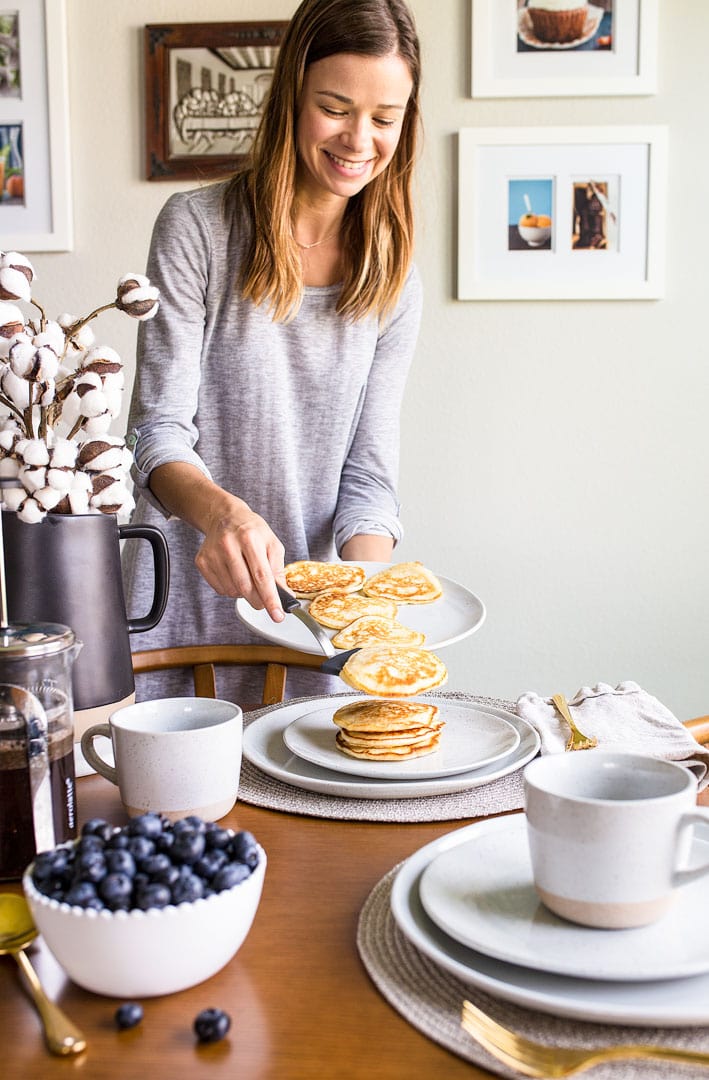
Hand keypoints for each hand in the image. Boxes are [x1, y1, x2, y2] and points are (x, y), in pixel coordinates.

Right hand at [195, 503, 285, 621]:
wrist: (225, 517)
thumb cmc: (252, 531)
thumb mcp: (272, 544)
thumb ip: (278, 570)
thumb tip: (284, 596)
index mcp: (250, 538)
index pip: (262, 576)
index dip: (271, 599)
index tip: (277, 615)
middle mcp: (228, 545)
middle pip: (245, 587)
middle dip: (259, 601)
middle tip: (265, 602)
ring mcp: (213, 554)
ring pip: (232, 591)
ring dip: (244, 593)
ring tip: (247, 576)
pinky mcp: (202, 561)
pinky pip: (220, 589)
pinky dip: (231, 589)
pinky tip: (234, 574)